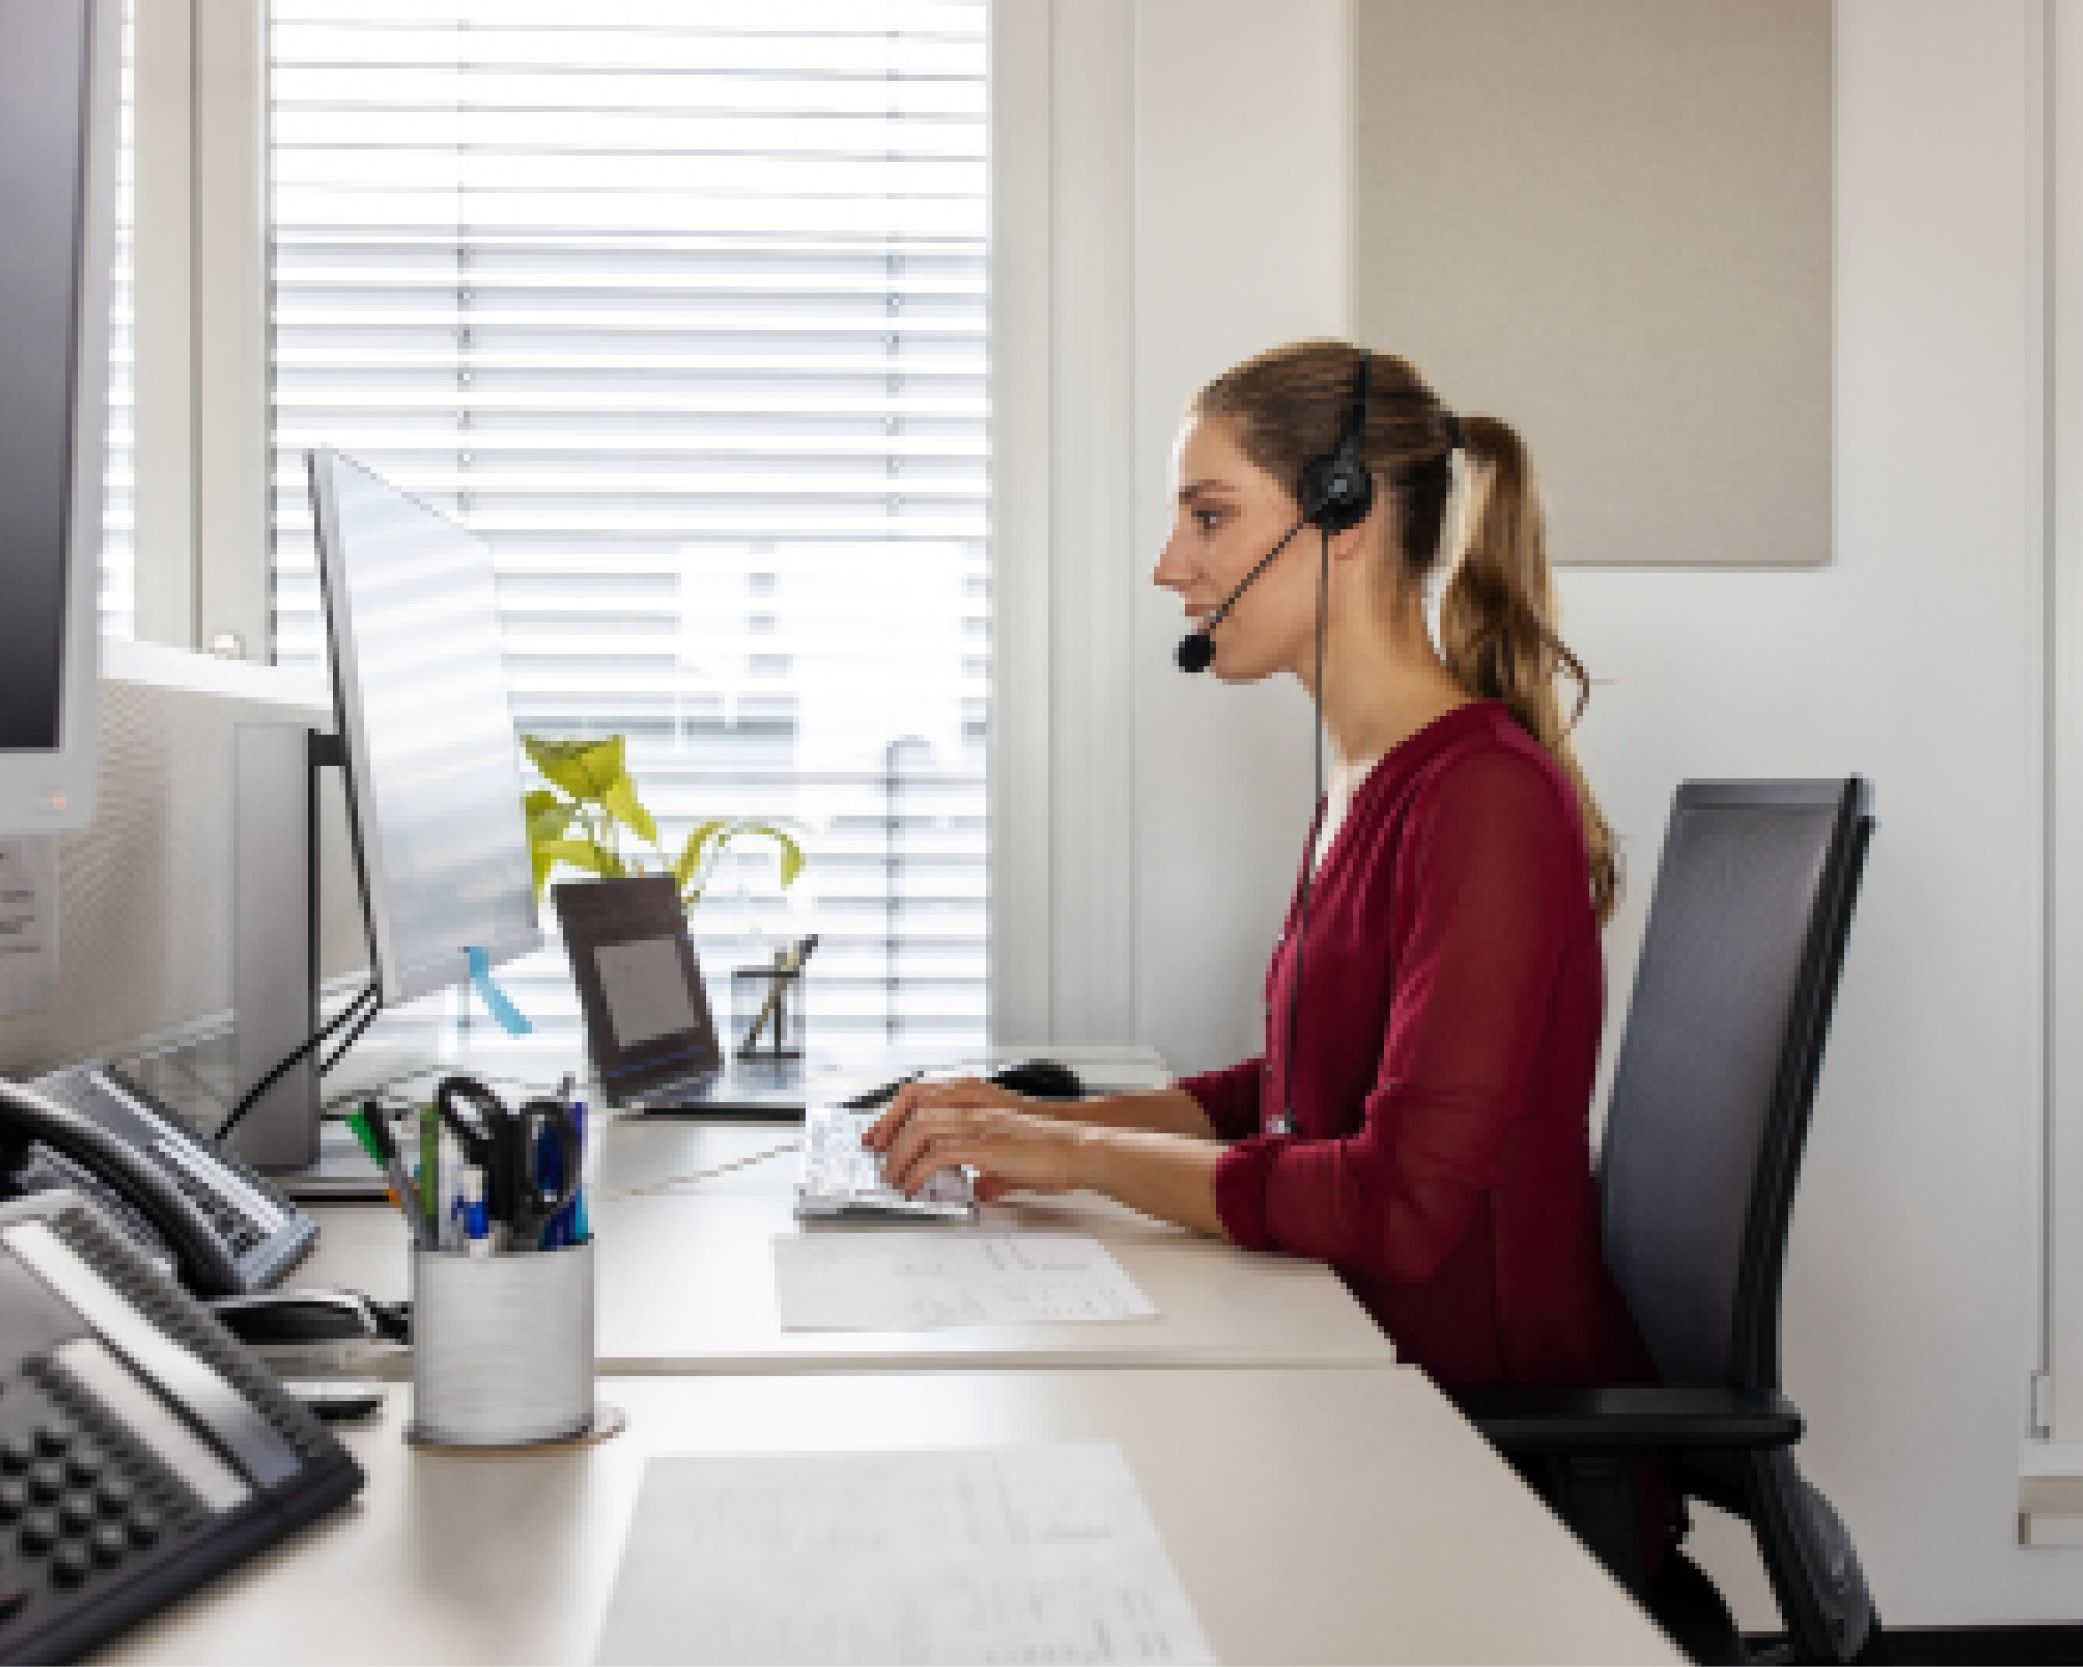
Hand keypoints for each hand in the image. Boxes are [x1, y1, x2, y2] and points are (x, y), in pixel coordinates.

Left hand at [863, 1079, 1085, 1202]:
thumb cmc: (1052, 1151)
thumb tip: (980, 1189)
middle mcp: (975, 1105)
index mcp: (977, 1100)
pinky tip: (915, 1186)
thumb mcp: (1010, 1156)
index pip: (921, 1096)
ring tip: (894, 1178)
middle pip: (914, 1109)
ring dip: (900, 1155)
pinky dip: (919, 1171)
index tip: (880, 1137)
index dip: (895, 1115)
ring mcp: (979, 1123)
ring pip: (921, 1129)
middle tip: (879, 1160)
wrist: (1080, 1150)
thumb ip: (990, 1170)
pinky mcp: (985, 1145)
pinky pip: (938, 1155)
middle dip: (889, 1135)